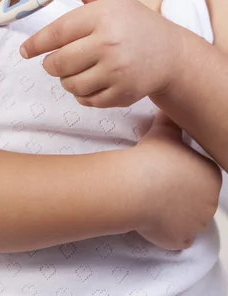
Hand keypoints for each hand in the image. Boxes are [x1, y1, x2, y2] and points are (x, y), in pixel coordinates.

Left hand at [21, 0, 181, 107]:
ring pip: (69, 84)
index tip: (25, 50)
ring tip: (78, 68)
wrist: (171, 54)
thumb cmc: (135, 23)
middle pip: (58, 63)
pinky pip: (86, 99)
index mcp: (102, 17)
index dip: (35, 44)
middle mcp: (108, 44)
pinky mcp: (121, 94)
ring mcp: (116, 72)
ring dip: (66, 78)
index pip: (56, 33)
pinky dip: (83, 93)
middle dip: (51, 63)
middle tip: (56, 59)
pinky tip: (92, 80)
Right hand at [131, 112, 221, 249]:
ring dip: (174, 213)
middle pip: (198, 199)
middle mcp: (211, 201)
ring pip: (189, 219)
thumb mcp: (164, 130)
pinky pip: (178, 238)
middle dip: (181, 194)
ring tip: (153, 201)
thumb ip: (170, 120)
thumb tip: (167, 108)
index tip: (167, 171)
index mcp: (211, 175)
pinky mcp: (182, 239)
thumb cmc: (152, 157)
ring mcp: (198, 223)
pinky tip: (154, 220)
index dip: (184, 173)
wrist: (137, 185)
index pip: (202, 176)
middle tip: (158, 185)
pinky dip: (168, 233)